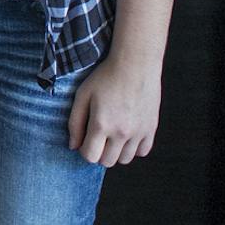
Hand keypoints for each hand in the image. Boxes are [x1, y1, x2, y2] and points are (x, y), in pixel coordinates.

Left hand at [66, 50, 159, 165]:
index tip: (85, 140)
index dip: (84, 150)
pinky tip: (128, 135)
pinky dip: (135, 148)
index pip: (90, 156)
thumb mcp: (83, 95)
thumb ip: (75, 122)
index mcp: (101, 124)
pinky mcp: (151, 128)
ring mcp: (139, 132)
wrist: (135, 63)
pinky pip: (143, 151)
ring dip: (116, 152)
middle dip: (99, 153)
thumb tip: (73, 146)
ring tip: (113, 135)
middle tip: (99, 137)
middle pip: (108, 161)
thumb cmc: (106, 76)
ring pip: (125, 159)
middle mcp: (121, 132)